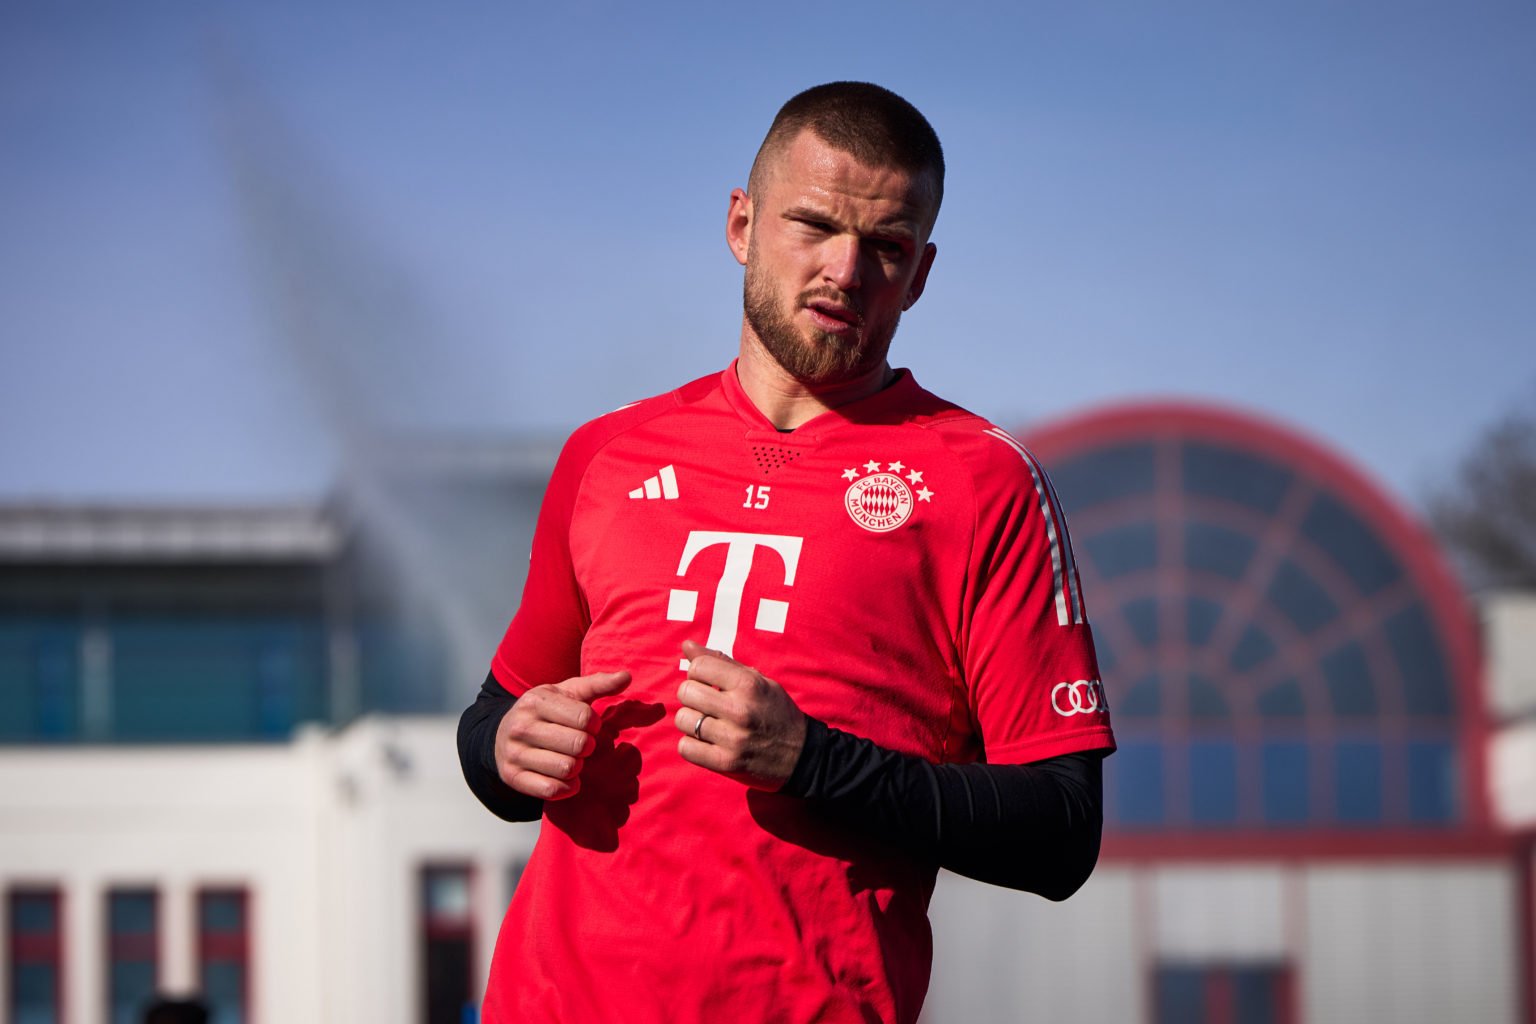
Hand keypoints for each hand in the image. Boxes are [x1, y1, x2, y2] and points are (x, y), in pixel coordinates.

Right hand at [496, 670, 630, 799]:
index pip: (585, 718)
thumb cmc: (544, 712)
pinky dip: (567, 787)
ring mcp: (514, 753)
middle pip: (578, 745)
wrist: (501, 734)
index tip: (589, 726)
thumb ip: (598, 684)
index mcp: (536, 701)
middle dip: (588, 746)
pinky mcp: (513, 777)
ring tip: (571, 759)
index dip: (594, 724)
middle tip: (581, 744)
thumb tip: (626, 676)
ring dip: (578, 767)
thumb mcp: (567, 692)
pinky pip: (552, 789)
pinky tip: (566, 778)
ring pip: (567, 768)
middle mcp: (521, 726)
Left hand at [674, 640, 806, 789]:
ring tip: (708, 723)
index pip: (698, 666)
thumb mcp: (758, 681)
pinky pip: (686, 748)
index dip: (698, 672)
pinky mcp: (726, 763)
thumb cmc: (776, 712)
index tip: (708, 682)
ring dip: (691, 721)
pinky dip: (691, 745)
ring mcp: (733, 738)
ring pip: (683, 720)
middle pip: (686, 692)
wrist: (801, 754)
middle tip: (706, 703)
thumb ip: (722, 662)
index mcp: (749, 684)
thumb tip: (687, 645)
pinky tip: (706, 742)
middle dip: (692, 695)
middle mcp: (740, 709)